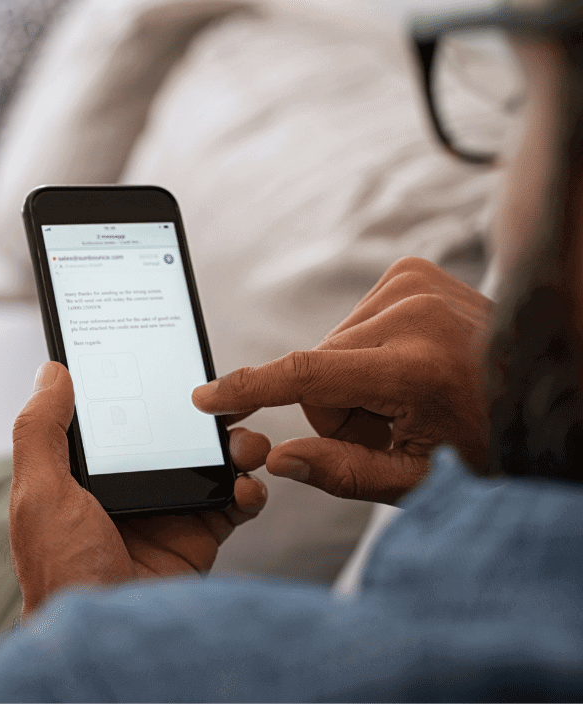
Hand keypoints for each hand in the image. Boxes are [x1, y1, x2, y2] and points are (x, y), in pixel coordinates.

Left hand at [10, 361, 268, 619]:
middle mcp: (132, 485)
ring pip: (212, 460)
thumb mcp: (39, 493)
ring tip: (243, 445)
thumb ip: (41, 430)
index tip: (171, 359)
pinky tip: (245, 488)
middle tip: (225, 400)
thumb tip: (52, 370)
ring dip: (236, 445)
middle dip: (205, 414)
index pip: (123, 414)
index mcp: (90, 471)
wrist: (108, 641)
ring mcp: (169, 510)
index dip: (146, 387)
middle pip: (176, 432)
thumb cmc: (62, 569)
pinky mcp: (199, 536)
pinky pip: (235, 503)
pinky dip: (250, 490)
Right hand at [192, 257, 492, 503]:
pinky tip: (407, 362)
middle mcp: (413, 314)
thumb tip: (277, 460)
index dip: (248, 388)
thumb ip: (342, 472)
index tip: (205, 396)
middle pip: (316, 369)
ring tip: (408, 391)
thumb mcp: (419, 479)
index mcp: (416, 369)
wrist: (545, 386)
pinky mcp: (412, 271)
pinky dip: (367, 350)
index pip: (306, 375)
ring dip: (353, 377)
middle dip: (338, 406)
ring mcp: (414, 283)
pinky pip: (351, 321)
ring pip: (330, 346)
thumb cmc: (488, 441)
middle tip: (392, 421)